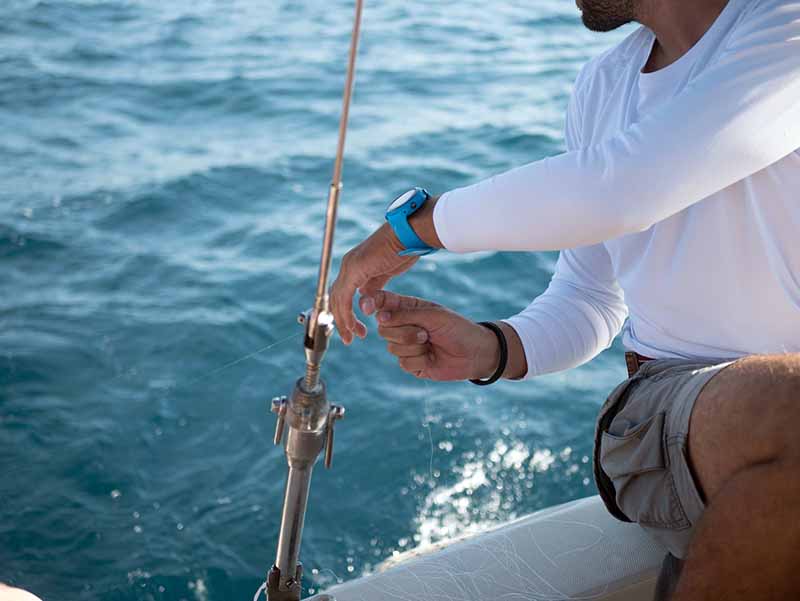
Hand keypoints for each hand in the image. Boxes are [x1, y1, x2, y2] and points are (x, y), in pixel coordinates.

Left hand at [331, 223, 418, 344]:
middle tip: (351, 338)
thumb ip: (375, 286)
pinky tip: (354, 326)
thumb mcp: (387, 272)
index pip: (342, 294)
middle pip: (336, 299)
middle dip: (343, 321)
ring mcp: (349, 266)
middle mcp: (348, 265)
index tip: (355, 330)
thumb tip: (367, 300)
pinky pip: (344, 297)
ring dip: (344, 321)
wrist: (409, 235)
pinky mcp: (354, 269)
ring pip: (338, 300)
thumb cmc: (404, 249)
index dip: (345, 314)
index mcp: (355, 266)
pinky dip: (347, 314)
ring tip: (352, 337)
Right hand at [361, 290, 500, 380]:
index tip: (368, 307)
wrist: (476, 353)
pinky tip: (432, 357)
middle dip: (403, 332)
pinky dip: (419, 360)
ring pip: (391, 348)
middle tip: (425, 332)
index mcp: (408, 309)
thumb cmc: (457, 328)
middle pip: (383, 329)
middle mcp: (404, 326)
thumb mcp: (433, 316)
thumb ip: (406, 315)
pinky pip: (403, 363)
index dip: (372, 304)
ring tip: (431, 343)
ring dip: (414, 346)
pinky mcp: (412, 364)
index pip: (383, 303)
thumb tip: (379, 317)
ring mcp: (406, 346)